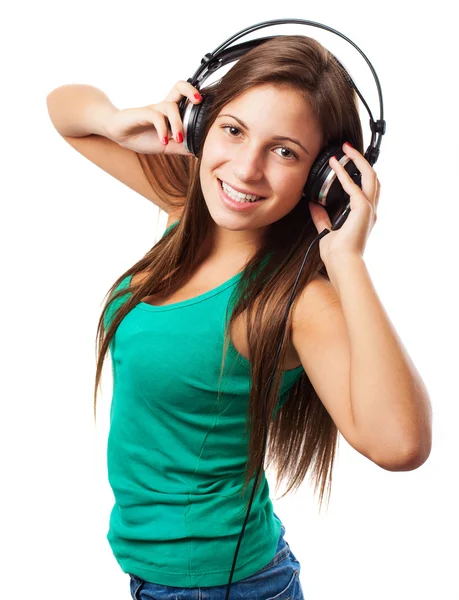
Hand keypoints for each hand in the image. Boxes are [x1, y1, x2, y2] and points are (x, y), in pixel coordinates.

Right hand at [104, 80, 202, 155]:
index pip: (184, 96)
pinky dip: (163, 130)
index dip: (196, 96)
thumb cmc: (142, 137)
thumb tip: (199, 150)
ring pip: (171, 107)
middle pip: (179, 87)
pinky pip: (156, 117)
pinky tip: (163, 141)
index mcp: (170, 112)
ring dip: (178, 124)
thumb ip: (182, 147)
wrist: (119, 135)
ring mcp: (153, 109)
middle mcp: (163, 107)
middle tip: (198, 102)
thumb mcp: (167, 146)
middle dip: (191, 91)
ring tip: (179, 138)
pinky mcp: (143, 114)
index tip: (206, 107)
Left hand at [308, 142, 380, 264]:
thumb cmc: (337, 253)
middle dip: (361, 161)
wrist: (341, 263)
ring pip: (370, 177)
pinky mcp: (363, 209)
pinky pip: (355, 186)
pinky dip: (345, 174)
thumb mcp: (326, 231)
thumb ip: (321, 217)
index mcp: (364, 215)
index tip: (345, 161)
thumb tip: (313, 204)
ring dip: (358, 161)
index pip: (365, 188)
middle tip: (348, 148)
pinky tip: (335, 166)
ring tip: (346, 150)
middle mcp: (370, 210)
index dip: (358, 172)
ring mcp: (369, 209)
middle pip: (373, 178)